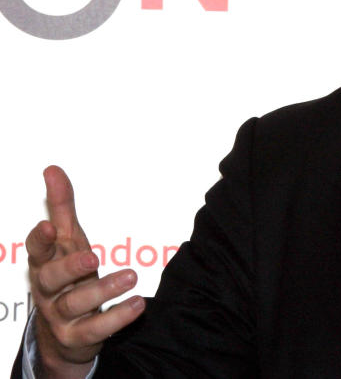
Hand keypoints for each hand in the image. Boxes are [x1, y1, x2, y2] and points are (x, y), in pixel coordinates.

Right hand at [26, 166, 145, 377]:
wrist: (63, 332)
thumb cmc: (66, 276)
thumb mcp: (66, 240)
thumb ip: (61, 207)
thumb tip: (52, 169)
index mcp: (44, 264)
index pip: (36, 251)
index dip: (39, 241)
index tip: (48, 227)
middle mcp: (48, 291)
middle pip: (49, 279)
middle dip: (69, 268)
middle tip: (93, 258)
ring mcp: (61, 316)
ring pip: (75, 304)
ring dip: (102, 290)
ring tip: (131, 277)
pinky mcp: (79, 337)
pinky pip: (96, 329)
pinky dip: (116, 318)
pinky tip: (137, 305)